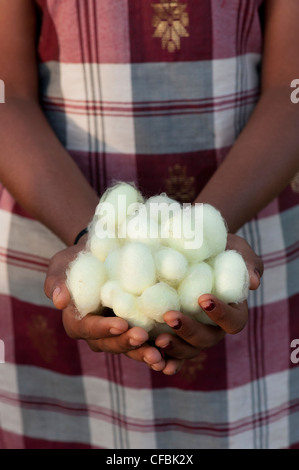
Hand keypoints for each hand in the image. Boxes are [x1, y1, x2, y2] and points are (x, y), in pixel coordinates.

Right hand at [44, 235, 167, 371]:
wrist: (102, 257)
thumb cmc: (78, 261)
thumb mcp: (61, 265)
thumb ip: (56, 281)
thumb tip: (59, 301)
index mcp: (77, 321)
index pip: (87, 329)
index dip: (103, 329)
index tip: (120, 324)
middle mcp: (97, 333)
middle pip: (109, 344)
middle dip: (126, 343)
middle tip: (142, 337)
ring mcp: (118, 335)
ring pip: (129, 349)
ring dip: (143, 354)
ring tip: (159, 356)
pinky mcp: (135, 330)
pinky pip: (145, 345)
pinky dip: (157, 352)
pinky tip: (170, 355)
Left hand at [154, 233, 263, 372]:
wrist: (193, 247)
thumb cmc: (220, 248)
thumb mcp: (237, 248)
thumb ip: (248, 262)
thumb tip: (254, 282)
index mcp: (233, 311)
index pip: (233, 321)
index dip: (221, 314)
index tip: (203, 298)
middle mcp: (214, 328)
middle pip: (207, 339)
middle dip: (189, 331)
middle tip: (170, 316)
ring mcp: (193, 334)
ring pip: (188, 350)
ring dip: (174, 348)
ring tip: (158, 339)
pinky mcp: (173, 334)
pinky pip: (170, 353)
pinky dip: (163, 359)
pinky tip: (152, 359)